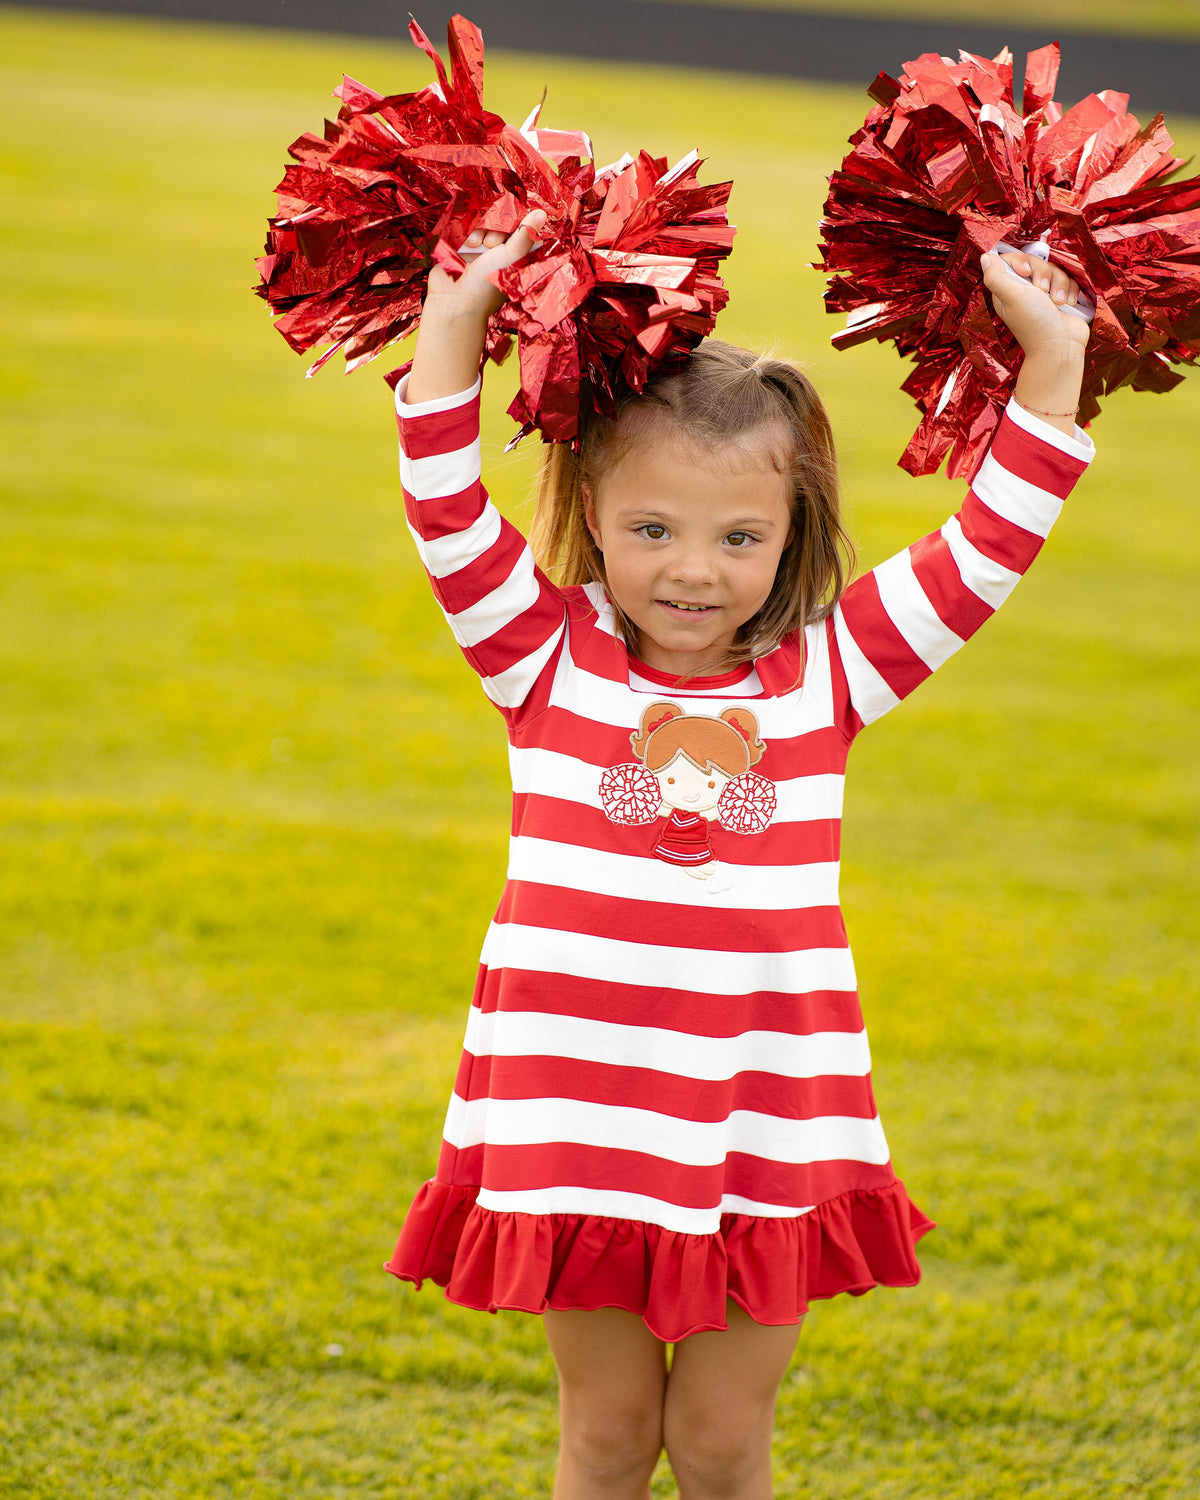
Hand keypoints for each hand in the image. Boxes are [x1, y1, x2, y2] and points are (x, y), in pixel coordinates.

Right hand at [425, 210, 547, 324]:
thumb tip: (542, 214)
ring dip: (482, 231)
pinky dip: (471, 232)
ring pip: (487, 221)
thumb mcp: (511, 258)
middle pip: (504, 221)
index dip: (517, 225)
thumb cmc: (487, 284)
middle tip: (493, 246)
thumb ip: (525, 235)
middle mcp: (502, 250)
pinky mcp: (467, 244)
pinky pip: (472, 225)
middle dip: (498, 230)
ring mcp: (484, 247)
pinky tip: (469, 245)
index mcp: (518, 256)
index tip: (513, 233)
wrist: (454, 299)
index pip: (523, 227)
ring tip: (479, 246)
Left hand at [981, 250, 1090, 356]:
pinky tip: (1067, 305)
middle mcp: (1025, 290)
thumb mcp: (1011, 297)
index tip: (1026, 273)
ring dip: (1059, 285)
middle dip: (1043, 275)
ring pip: (1055, 269)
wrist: (1061, 345)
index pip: (1012, 260)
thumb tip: (985, 257)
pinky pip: (1069, 279)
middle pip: (1036, 262)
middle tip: (1042, 292)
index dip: (1022, 261)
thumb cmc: (1034, 323)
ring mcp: (1045, 293)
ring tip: (1056, 303)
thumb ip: (996, 277)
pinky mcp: (1062, 296)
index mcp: (1008, 289)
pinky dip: (1070, 291)